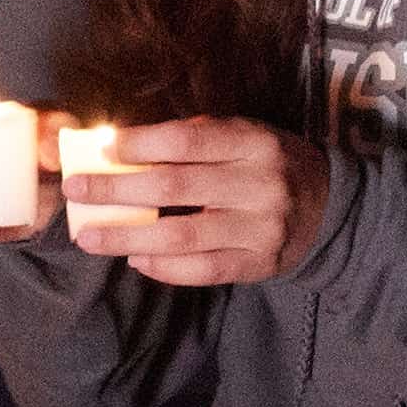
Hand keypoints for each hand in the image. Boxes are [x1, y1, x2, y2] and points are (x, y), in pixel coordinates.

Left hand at [58, 116, 334, 287]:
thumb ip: (194, 140)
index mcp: (254, 143)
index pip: (187, 143)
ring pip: (183, 236)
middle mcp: (260, 185)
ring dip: (128, 237)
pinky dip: (164, 268)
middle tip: (76, 190)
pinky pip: (204, 270)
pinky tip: (135, 260)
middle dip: (117, 190)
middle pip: (175, 189)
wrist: (331, 209)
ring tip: (89, 237)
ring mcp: (262, 229)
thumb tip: (122, 147)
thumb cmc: (268, 164)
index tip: (101, 149)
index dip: (140, 145)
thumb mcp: (245, 136)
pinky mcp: (260, 264)